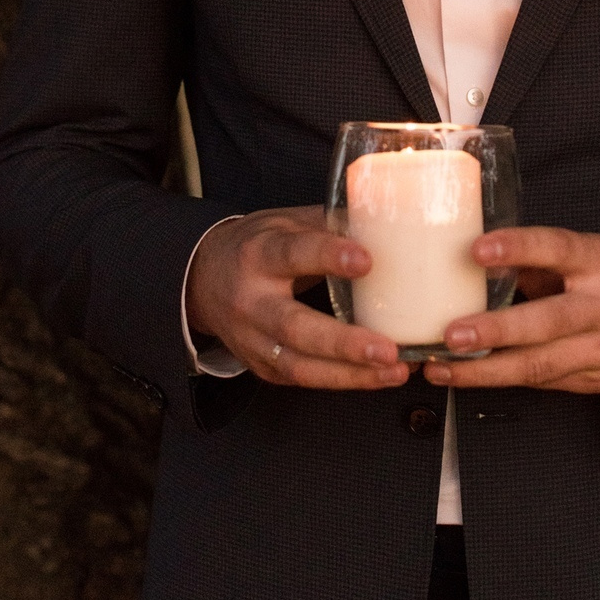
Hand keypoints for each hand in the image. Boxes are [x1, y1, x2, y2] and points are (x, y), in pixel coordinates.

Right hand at [186, 206, 408, 389]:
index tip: (366, 260)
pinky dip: (344, 380)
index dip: (328, 257)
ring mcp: (253, 340)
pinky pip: (303, 379)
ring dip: (350, 373)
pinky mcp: (262, 366)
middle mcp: (251, 301)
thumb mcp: (288, 223)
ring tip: (394, 369)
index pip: (292, 254)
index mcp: (259, 254)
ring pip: (299, 365)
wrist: (205, 280)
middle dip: (343, 342)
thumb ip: (331, 224)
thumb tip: (388, 219)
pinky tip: (378, 376)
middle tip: (387, 348)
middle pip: (294, 327)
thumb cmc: (259, 246)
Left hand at [421, 229, 599, 394]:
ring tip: (443, 366)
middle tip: (452, 333)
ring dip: (485, 369)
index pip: (559, 249)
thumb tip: (471, 260)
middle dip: (497, 329)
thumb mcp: (584, 258)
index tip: (478, 249)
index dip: (519, 248)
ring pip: (540, 363)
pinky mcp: (596, 380)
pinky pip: (541, 381)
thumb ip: (536, 261)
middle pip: (550, 321)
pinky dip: (499, 380)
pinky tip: (465, 375)